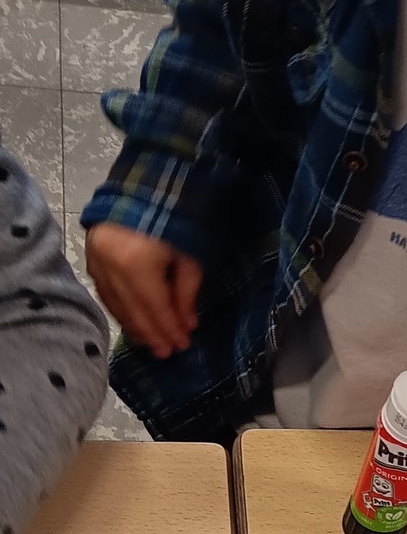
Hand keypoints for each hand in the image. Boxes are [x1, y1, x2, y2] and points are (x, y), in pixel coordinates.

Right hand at [84, 226, 202, 358]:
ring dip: (133, 325)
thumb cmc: (177, 215)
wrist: (145, 180)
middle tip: (167, 353)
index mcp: (137, 266)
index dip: (169, 330)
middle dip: (152, 334)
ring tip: (150, 341)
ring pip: (115, 304)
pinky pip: (104, 291)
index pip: (155, 309)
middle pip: (133, 311)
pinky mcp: (89, 255)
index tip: (182, 346)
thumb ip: (186, 291)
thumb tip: (187, 324)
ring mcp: (96, 261)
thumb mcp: (189, 254)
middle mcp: (111, 267)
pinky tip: (131, 319)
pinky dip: (119, 308)